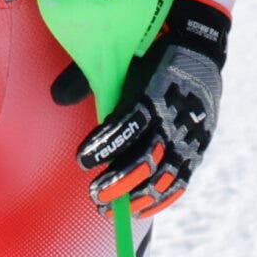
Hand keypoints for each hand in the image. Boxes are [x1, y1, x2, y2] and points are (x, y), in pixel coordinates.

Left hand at [56, 0, 230, 215]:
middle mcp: (174, 117)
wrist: (200, 46)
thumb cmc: (152, 54)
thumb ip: (91, 78)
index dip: (104, 146)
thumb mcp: (124, 59)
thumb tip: (56, 97)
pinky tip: (139, 210)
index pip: (128, 126)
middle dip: (117, 181)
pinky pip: (182, 179)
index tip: (82, 160)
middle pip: (146, 159)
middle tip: (95, 194)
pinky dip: (160, 198)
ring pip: (164, 176)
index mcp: (155, 93)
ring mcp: (190, 134)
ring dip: (135, 197)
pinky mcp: (199, 145)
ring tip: (111, 210)